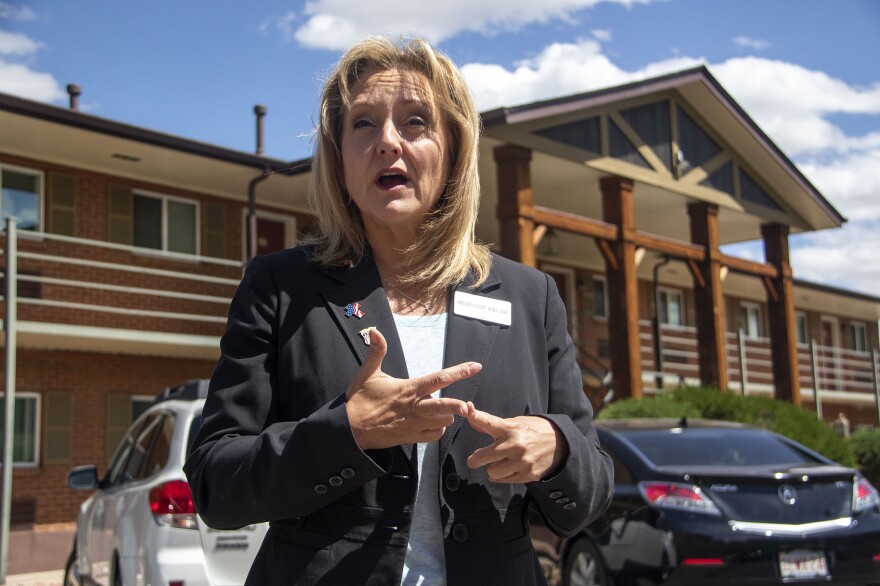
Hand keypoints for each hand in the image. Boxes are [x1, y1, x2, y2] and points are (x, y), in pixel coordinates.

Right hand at [345, 328, 481, 449]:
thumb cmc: (359, 399)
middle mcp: (415, 407)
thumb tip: (374, 330)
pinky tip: (434, 422)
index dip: (459, 372)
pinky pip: (434, 435)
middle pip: (444, 406)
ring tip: (442, 409)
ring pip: (442, 422)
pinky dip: (438, 429)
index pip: (438, 378)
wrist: (350, 429)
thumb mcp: (368, 373)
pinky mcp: (412, 438)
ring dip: (447, 415)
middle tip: (468, 406)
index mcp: (409, 389)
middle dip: (457, 406)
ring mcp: (414, 424)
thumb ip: (377, 351)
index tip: (475, 367)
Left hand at [465, 404, 568, 482]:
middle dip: (474, 460)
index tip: (466, 408)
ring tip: (499, 462)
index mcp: (511, 428)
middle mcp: (515, 445)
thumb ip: (491, 423)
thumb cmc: (531, 431)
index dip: (475, 415)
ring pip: (492, 472)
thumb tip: (470, 417)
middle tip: (473, 460)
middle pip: (482, 457)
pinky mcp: (528, 475)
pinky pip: (503, 480)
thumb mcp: (514, 422)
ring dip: (492, 468)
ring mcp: (522, 462)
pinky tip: (506, 468)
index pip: (489, 422)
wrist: (559, 443)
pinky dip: (501, 476)